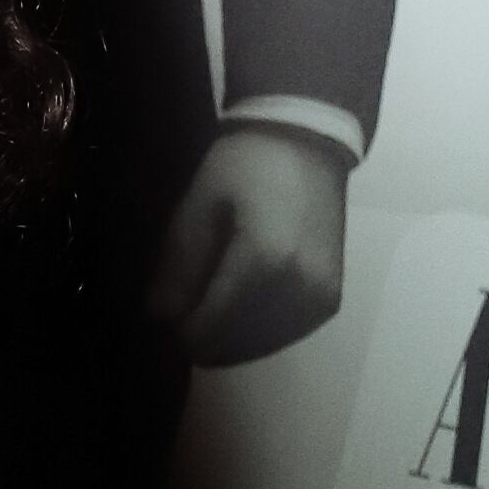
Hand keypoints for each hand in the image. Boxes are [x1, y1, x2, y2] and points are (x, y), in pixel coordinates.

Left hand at [148, 120, 348, 366]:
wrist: (309, 141)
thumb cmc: (247, 165)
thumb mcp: (199, 205)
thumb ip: (178, 267)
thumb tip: (160, 318)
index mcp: (265, 264)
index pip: (207, 330)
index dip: (176, 331)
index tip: (163, 313)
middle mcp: (299, 290)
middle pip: (231, 346)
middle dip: (201, 333)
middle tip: (184, 304)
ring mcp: (319, 299)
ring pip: (256, 347)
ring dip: (227, 335)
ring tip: (212, 297)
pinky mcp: (329, 301)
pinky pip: (282, 335)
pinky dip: (255, 330)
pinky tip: (241, 301)